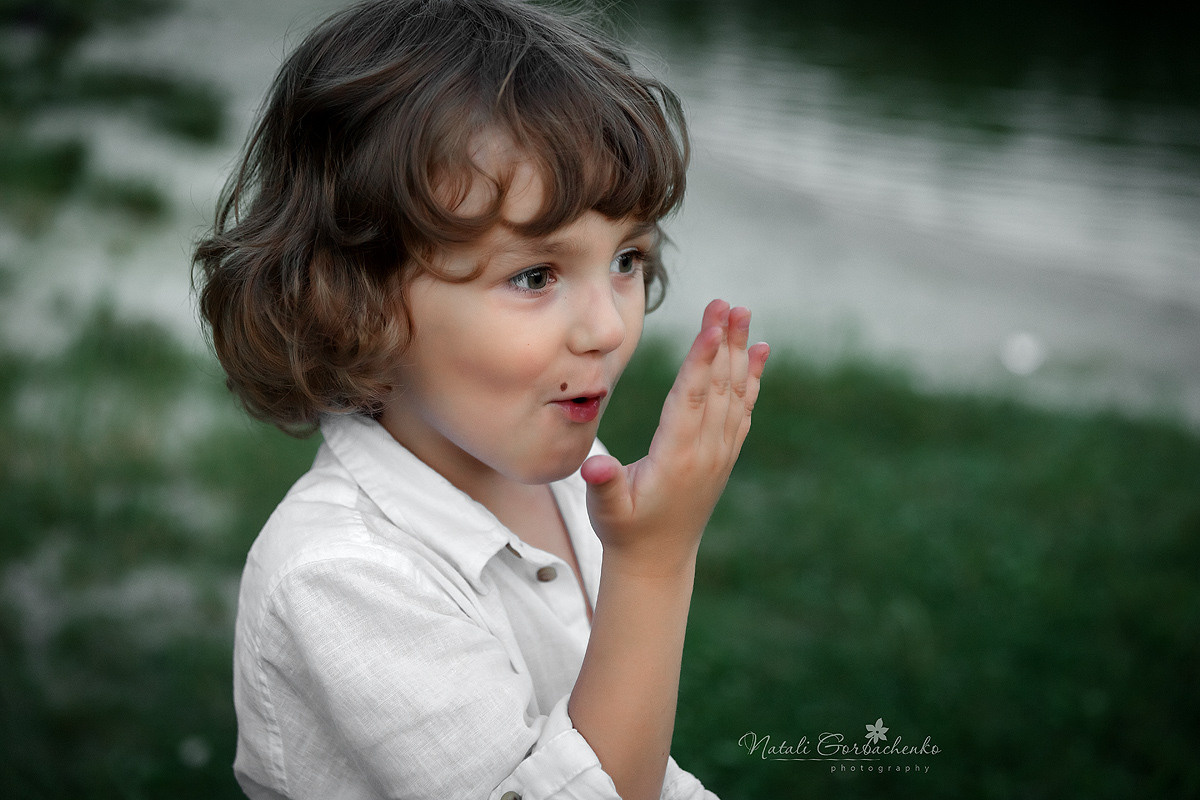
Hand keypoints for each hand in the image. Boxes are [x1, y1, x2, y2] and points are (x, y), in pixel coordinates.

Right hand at [581, 299, 768, 574]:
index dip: (701, 359)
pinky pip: (742, 408)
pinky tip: (757, 352)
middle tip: (727, 303)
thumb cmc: (625, 532)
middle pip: (717, 387)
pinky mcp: (724, 455)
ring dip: (738, 352)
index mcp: (677, 457)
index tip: (711, 325)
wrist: (658, 562)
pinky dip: (751, 378)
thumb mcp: (608, 511)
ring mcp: (719, 453)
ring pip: (733, 393)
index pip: (691, 398)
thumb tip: (594, 464)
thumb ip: (604, 483)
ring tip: (743, 313)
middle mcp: (705, 451)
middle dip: (722, 342)